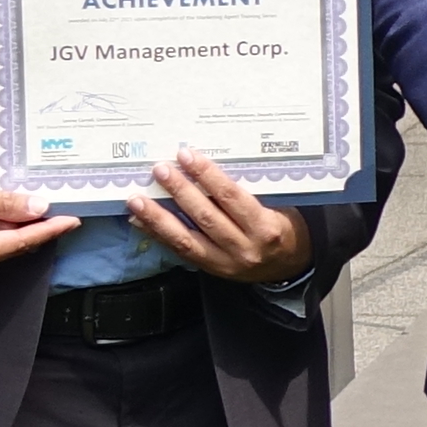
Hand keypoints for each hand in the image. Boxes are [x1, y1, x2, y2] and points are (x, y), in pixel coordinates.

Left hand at [129, 152, 314, 288]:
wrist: (290, 266)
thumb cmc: (283, 227)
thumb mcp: (277, 207)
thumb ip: (247, 193)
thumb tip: (205, 168)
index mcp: (265, 227)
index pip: (231, 197)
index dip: (207, 175)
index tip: (187, 156)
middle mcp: (245, 247)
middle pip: (206, 216)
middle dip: (180, 191)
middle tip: (160, 169)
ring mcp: (226, 263)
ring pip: (186, 238)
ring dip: (158, 217)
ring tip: (137, 199)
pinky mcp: (212, 271)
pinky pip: (181, 252)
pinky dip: (158, 235)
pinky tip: (140, 221)